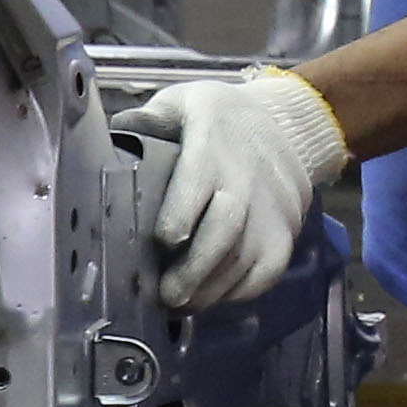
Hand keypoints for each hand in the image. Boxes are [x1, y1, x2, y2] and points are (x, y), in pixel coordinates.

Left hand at [113, 69, 346, 309]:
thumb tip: (117, 134)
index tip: (165, 240)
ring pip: (246, 257)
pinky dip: (239, 291)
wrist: (288, 124)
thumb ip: (149, 121)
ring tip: (181, 303)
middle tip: (168, 295)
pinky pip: (267, 271)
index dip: (182, 213)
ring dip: (212, 287)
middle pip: (225, 229)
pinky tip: (212, 296)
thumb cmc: (218, 118)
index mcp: (211, 143)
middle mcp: (246, 178)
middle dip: (195, 267)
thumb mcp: (181, 103)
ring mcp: (272, 209)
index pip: (199, 180)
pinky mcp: (287, 231)